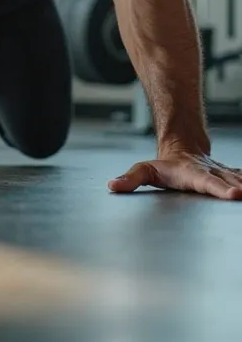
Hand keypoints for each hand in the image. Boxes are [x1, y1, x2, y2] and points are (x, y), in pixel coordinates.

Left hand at [108, 150, 241, 199]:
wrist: (183, 147)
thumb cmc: (164, 165)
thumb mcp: (145, 170)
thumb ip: (130, 179)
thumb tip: (112, 186)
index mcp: (192, 173)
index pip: (206, 182)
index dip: (219, 188)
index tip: (233, 195)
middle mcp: (210, 172)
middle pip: (227, 181)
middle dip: (239, 189)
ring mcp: (222, 173)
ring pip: (239, 178)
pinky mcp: (230, 175)